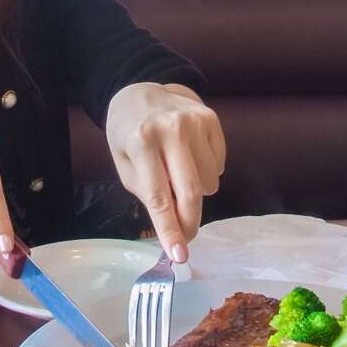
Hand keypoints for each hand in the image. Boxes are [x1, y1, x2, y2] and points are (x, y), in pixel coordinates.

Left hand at [106, 83, 225, 262]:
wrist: (140, 93)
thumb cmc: (128, 136)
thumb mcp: (126, 166)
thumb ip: (149, 194)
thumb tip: (175, 230)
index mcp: (141, 142)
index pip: (158, 196)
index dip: (169, 229)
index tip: (179, 254)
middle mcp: (170, 129)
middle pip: (190, 192)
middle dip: (190, 223)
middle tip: (186, 237)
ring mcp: (194, 122)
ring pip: (209, 182)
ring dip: (196, 192)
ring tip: (178, 175)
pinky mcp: (211, 119)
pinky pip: (219, 165)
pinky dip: (206, 172)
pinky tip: (189, 158)